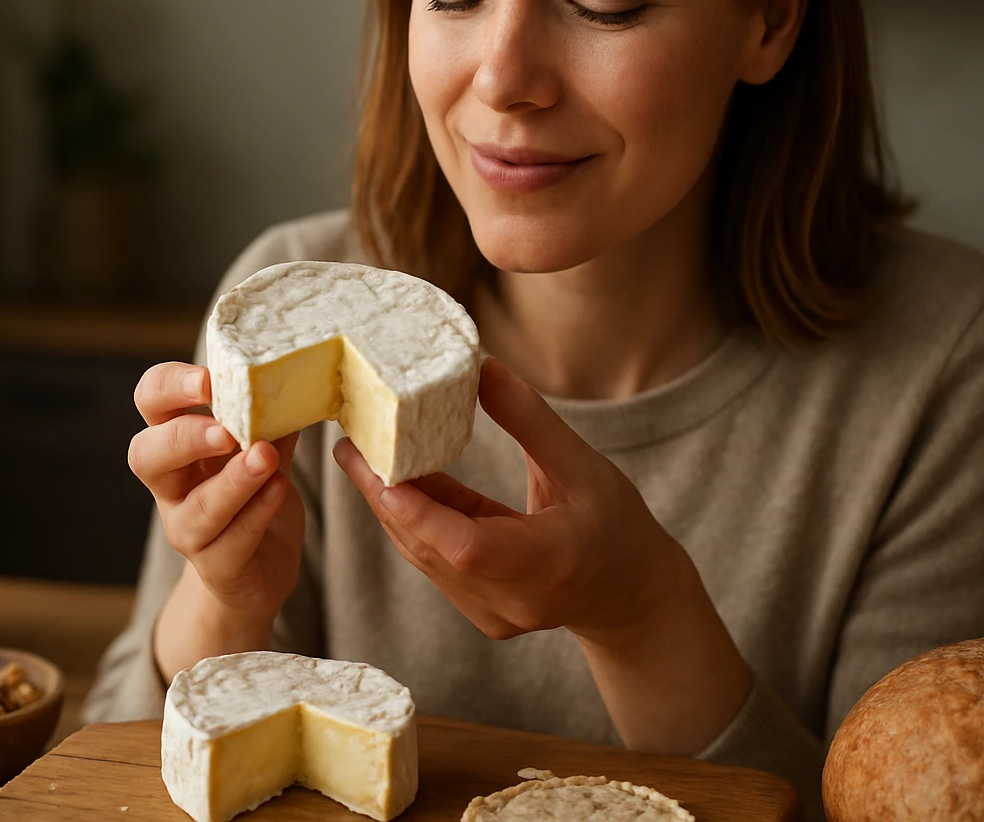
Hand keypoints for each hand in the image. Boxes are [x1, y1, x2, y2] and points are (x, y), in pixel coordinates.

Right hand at [128, 362, 303, 623]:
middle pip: (146, 456)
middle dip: (183, 438)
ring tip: (265, 456)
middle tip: (225, 428)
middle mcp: (171, 486)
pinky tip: (279, 488)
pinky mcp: (218, 566)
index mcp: (176, 444)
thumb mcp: (265, 449)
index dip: (169, 387)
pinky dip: (257, 511)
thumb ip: (273, 419)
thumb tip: (297, 376)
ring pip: (197, 507)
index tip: (207, 377)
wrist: (261, 570)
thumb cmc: (256, 497)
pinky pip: (232, 540)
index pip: (150, 403)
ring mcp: (188, 529)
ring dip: (232, 480)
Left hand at [336, 357, 749, 754]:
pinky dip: (415, 523)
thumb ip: (531, 421)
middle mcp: (515, 599)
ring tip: (361, 455)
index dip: (423, 513)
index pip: (471, 548)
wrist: (631, 597)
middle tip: (352, 445)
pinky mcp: (481, 614)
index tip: (384, 474)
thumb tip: (481, 368)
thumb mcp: (585, 466)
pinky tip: (395, 483)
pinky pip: (435, 564)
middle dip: (387, 496)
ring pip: (426, 557)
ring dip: (393, 507)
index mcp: (549, 563)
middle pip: (434, 550)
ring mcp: (494, 614)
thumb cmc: (617, 526)